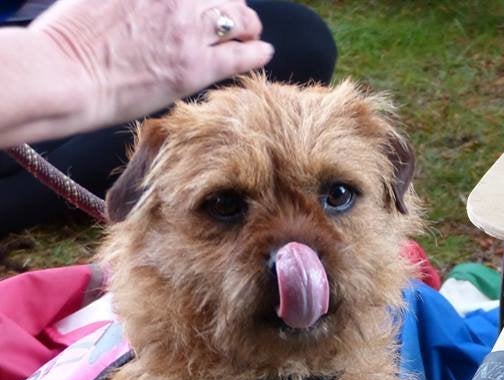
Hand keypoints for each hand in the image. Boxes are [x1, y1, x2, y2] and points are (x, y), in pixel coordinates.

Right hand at [29, 0, 273, 129]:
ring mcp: (188, 30)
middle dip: (230, 3)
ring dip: (248, 25)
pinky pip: (241, 55)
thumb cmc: (68, 37)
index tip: (211, 0)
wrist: (63, 73)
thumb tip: (147, 6)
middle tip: (236, 14)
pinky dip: (257, 52)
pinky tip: (263, 52)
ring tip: (253, 33)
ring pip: (239, 19)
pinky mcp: (196, 66)